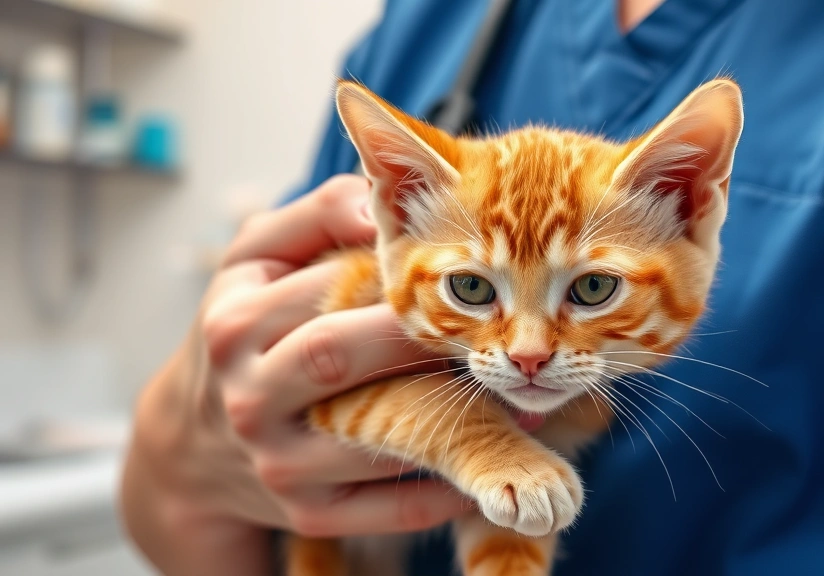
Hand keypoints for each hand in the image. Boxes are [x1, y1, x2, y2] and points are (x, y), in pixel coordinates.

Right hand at [120, 176, 470, 575]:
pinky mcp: (311, 515)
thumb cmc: (247, 327)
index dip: (399, 280)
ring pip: (382, 439)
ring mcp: (280, 466)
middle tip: (488, 327)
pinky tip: (495, 454)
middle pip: (343, 362)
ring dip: (457, 415)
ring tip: (515, 390)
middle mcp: (250, 400)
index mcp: (235, 326)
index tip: (459, 270)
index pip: (326, 293)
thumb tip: (380, 203)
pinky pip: (395, 507)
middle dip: (422, 341)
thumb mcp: (259, 258)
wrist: (197, 442)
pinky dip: (452, 485)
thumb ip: (317, 212)